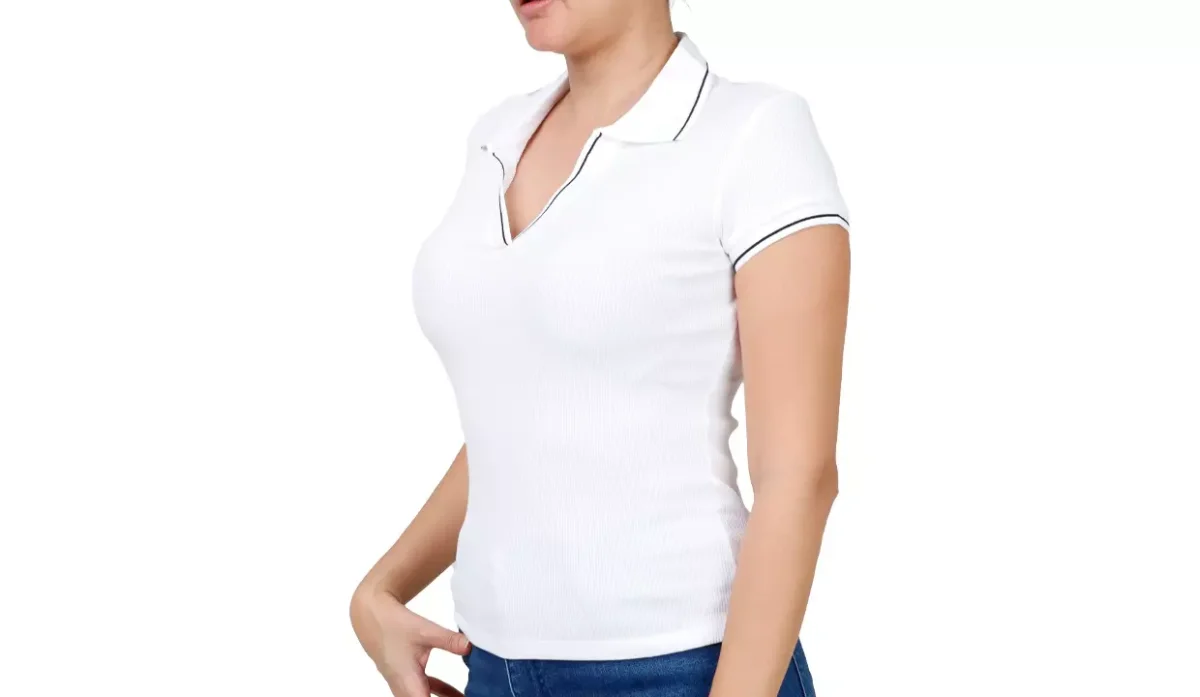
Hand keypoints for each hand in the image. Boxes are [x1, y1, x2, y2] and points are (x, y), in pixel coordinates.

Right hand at [350, 587, 470, 696]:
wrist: (371, 615)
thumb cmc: (393, 624)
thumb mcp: (425, 630)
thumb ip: (449, 640)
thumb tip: (471, 647)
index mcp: (407, 681)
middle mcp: (402, 688)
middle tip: (471, 695)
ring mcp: (402, 684)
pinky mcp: (404, 677)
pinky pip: (424, 691)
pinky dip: (440, 693)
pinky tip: (457, 694)